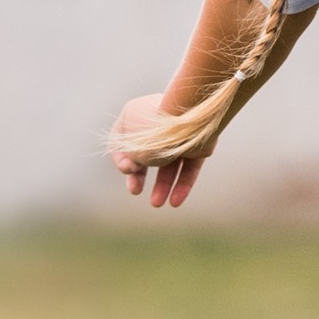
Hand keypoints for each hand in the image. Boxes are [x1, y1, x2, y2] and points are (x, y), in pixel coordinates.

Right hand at [112, 92, 208, 208]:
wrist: (192, 123)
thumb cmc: (157, 133)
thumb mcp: (133, 150)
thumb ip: (131, 160)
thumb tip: (139, 166)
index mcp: (135, 114)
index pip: (121, 139)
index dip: (120, 158)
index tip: (127, 168)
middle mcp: (157, 122)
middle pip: (145, 153)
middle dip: (138, 175)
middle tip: (134, 190)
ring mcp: (179, 134)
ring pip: (169, 164)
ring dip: (162, 185)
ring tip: (156, 204)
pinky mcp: (198, 145)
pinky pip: (189, 168)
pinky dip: (182, 184)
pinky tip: (175, 202)